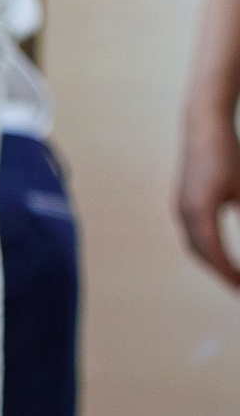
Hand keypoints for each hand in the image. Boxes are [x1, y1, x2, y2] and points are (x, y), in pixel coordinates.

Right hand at [176, 111, 239, 288]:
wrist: (203, 128)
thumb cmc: (228, 154)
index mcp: (200, 210)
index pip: (214, 251)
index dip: (227, 272)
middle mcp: (186, 213)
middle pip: (200, 253)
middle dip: (219, 271)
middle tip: (237, 286)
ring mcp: (181, 208)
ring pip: (194, 244)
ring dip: (211, 261)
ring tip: (229, 272)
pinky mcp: (183, 203)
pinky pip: (192, 233)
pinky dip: (205, 248)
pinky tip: (218, 251)